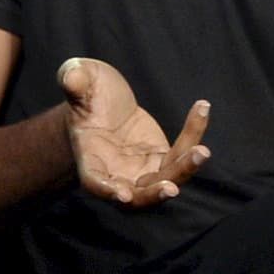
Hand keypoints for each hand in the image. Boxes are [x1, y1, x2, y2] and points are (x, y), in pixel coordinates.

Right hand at [57, 56, 208, 208]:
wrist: (103, 107)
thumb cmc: (85, 97)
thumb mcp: (78, 82)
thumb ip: (74, 80)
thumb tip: (70, 76)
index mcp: (90, 160)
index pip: (95, 181)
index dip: (106, 190)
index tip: (123, 195)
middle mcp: (117, 173)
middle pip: (137, 197)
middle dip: (154, 195)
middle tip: (171, 188)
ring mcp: (143, 170)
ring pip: (167, 180)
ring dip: (184, 170)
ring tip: (202, 152)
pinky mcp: (163, 159)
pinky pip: (182, 153)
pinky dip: (193, 134)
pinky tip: (201, 107)